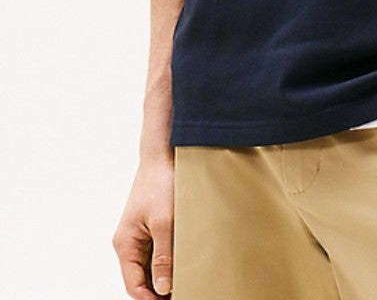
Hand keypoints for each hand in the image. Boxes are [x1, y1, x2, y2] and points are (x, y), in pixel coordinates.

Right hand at [112, 153, 174, 296]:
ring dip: (166, 275)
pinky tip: (185, 262)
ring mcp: (140, 234)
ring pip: (151, 266)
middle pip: (142, 279)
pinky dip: (169, 260)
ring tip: (187, 280)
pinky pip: (158, 251)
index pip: (134, 286)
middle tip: (184, 291)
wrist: (163, 153)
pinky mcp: (151, 226)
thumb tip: (162, 288)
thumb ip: (164, 257)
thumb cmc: (161, 182)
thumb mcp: (164, 222)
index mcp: (125, 244)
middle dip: (159, 290)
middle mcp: (129, 242)